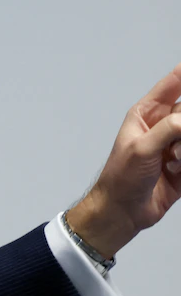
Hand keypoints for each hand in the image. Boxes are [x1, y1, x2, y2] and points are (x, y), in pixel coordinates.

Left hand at [67, 64, 180, 257]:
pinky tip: (176, 172)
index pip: (172, 85)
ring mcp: (176, 144)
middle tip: (173, 147)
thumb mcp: (142, 148)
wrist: (123, 210)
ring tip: (173, 161)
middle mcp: (163, 125)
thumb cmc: (122, 176)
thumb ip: (169, 129)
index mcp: (146, 113)